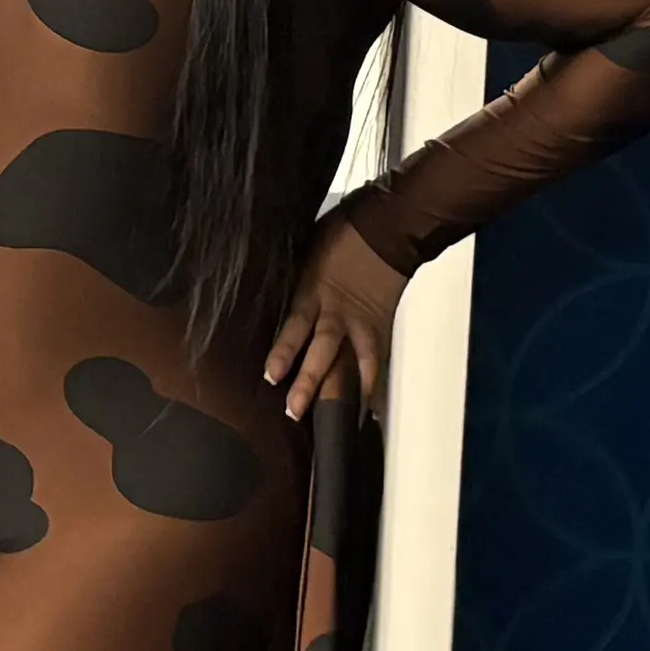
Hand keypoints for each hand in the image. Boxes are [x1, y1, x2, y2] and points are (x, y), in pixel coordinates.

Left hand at [261, 220, 405, 420]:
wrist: (387, 228)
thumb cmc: (343, 232)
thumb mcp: (305, 250)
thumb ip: (291, 277)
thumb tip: (262, 285)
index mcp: (313, 291)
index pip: (296, 327)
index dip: (284, 352)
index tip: (271, 375)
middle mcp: (337, 313)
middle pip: (323, 351)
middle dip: (309, 381)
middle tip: (294, 410)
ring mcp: (362, 324)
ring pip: (352, 363)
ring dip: (343, 392)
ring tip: (336, 423)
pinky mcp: (380, 328)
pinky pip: (376, 361)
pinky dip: (372, 385)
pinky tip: (368, 411)